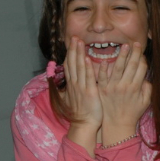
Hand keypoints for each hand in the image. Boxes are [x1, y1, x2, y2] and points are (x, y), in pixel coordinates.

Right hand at [62, 36, 102, 153]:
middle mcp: (74, 83)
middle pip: (72, 62)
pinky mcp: (89, 93)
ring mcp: (81, 87)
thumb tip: (73, 79)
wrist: (84, 124)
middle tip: (74, 36)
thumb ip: (74, 86)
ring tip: (78, 41)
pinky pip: (87, 78)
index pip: (70, 65)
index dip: (71, 53)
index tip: (72, 42)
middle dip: (73, 49)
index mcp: (72, 84)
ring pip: (78, 67)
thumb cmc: (82, 112)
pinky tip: (86, 58)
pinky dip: (86, 68)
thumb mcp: (74, 97)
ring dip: (78, 53)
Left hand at [97, 42, 151, 144]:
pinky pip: (103, 76)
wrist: (117, 124)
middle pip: (131, 66)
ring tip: (124, 46)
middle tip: (136, 43)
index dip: (142, 59)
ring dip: (121, 56)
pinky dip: (104, 68)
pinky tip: (105, 60)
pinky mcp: (102, 89)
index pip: (141, 69)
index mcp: (136, 88)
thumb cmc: (132, 112)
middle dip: (134, 53)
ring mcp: (113, 87)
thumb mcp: (145, 102)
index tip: (141, 52)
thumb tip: (146, 77)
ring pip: (118, 68)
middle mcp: (125, 86)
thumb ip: (148, 89)